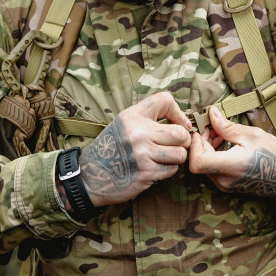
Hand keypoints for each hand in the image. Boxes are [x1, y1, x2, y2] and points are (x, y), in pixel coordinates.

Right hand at [79, 92, 191, 206]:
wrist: (91, 176)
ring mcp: (143, 154)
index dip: (178, 112)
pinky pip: (172, 169)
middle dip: (183, 141)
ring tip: (167, 157)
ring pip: (180, 153)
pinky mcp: (146, 173)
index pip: (165, 100)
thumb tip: (185, 123)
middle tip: (176, 145)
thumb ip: (148, 119)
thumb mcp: (124, 124)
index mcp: (132, 116)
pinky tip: (157, 168)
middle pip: (180, 133)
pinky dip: (168, 170)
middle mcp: (138, 132)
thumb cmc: (112, 148)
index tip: (179, 123)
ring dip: (177, 157)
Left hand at [188, 107, 275, 196]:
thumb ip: (226, 126)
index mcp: (231, 166)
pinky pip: (212, 170)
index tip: (201, 130)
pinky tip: (223, 144)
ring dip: (207, 148)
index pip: (196, 162)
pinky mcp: (227, 186)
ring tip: (219, 133)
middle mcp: (225, 180)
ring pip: (204, 166)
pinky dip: (213, 156)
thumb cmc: (273, 154)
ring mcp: (225, 185)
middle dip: (201, 141)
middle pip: (198, 161)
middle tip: (211, 126)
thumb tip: (211, 113)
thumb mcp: (250, 135)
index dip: (193, 145)